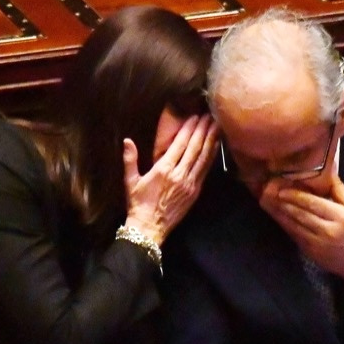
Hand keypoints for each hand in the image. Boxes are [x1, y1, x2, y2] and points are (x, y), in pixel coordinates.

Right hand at [123, 114, 217, 244]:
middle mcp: (179, 175)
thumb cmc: (138, 204)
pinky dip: (211, 157)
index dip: (188, 129)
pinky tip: (216, 146)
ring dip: (210, 140)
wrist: (149, 228)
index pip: (179, 144)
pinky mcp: (195, 192)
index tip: (194, 117)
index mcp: (163, 170)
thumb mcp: (130, 181)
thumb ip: (130, 160)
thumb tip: (127, 140)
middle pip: (194, 148)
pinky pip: (205, 170)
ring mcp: (189, 183)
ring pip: (203, 158)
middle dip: (202, 130)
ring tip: (216, 126)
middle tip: (210, 116)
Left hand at [259, 173, 343, 282]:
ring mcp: (317, 242)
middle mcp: (327, 229)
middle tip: (270, 192)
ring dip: (280, 213)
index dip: (296, 196)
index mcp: (340, 216)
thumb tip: (326, 171)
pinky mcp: (310, 252)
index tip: (282, 188)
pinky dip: (285, 225)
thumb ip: (339, 189)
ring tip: (269, 202)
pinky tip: (278, 216)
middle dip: (284, 202)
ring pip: (294, 225)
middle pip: (301, 214)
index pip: (314, 204)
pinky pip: (294, 235)